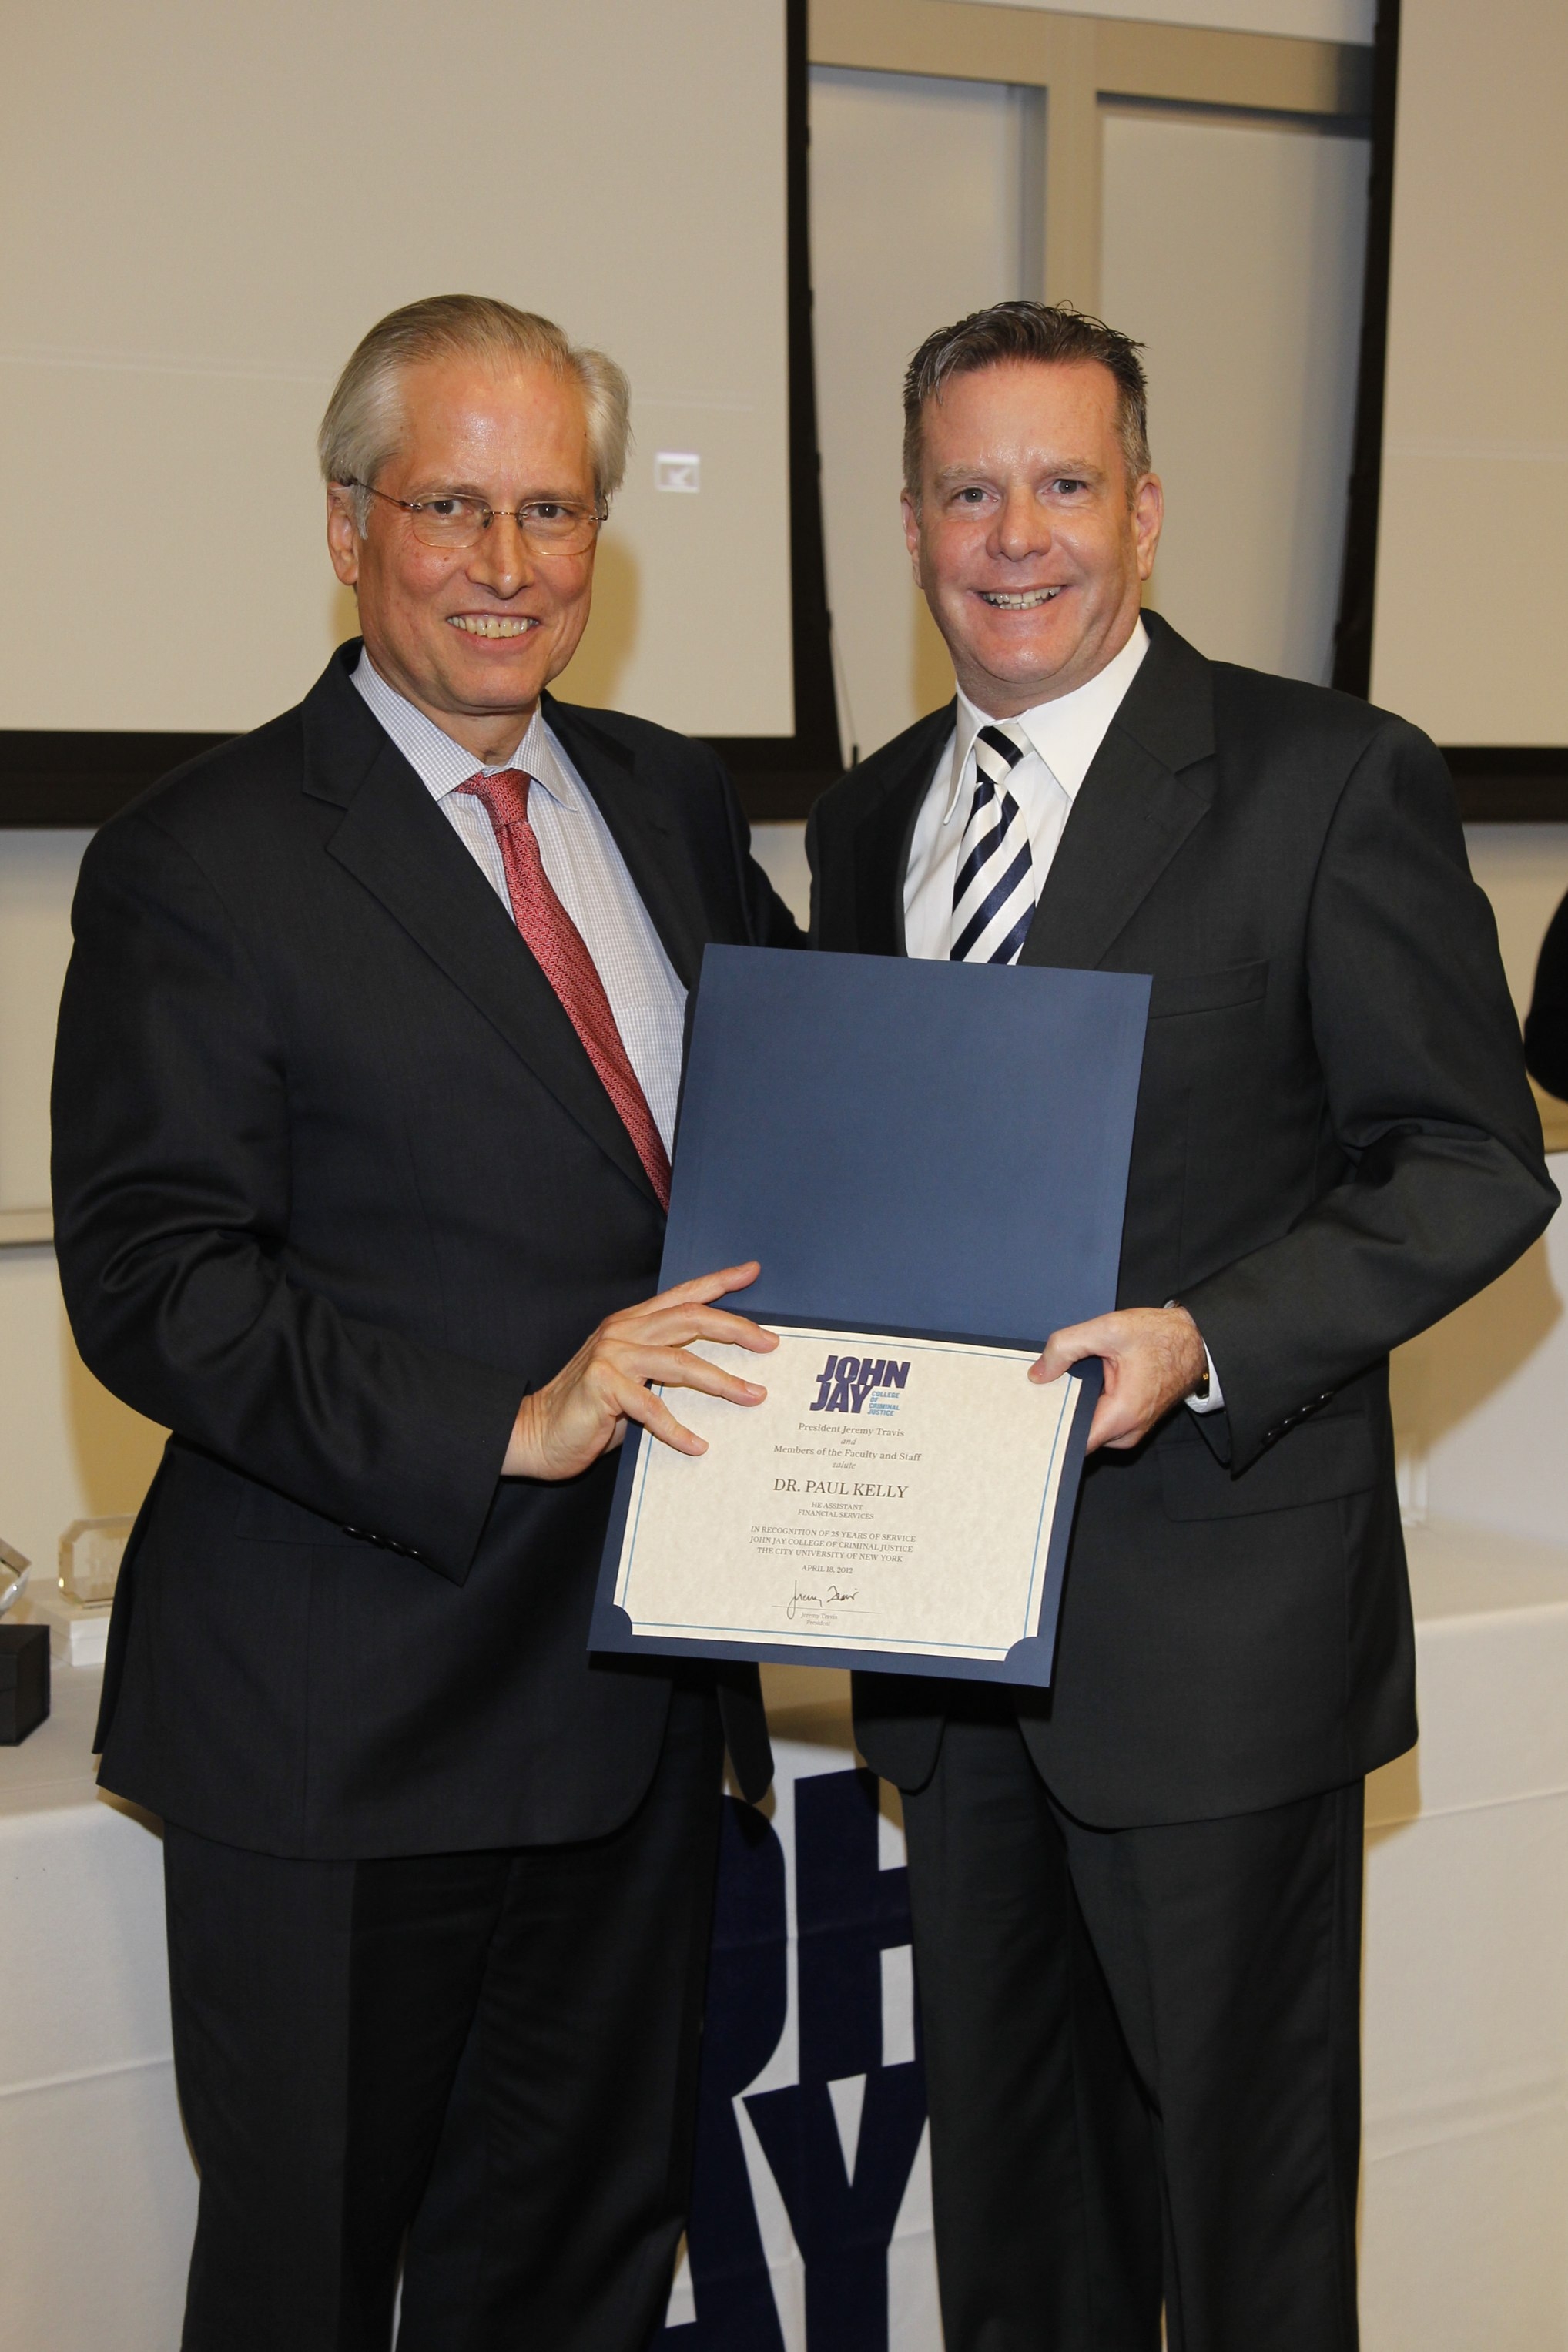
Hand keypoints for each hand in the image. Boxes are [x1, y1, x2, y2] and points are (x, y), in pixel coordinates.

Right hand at [502, 1262, 777, 1480]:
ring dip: (722, 1381)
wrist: (535, 1433)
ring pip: (680, 1363)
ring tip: (754, 1396)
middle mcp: (622, 1331)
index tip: (752, 1271)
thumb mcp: (632, 1380)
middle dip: (736, 1329)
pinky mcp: (602, 1386)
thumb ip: (664, 1369)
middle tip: (770, 1344)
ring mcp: (610, 1356)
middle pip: (690, 1319)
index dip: (718, 1281)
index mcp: (630, 1323)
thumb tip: (719, 1376)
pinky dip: (677, 1430)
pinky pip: (651, 1408)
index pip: (682, 1295)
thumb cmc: (590, 1411)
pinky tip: (698, 1446)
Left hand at [1030, 1305, 1206, 1453]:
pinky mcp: (1131, 1421)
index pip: (1073, 1442)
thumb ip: (1066, 1347)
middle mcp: (1127, 1431)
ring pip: (1088, 1427)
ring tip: (1061, 1381)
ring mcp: (1131, 1429)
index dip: (1048, 1429)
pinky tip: (1081, 1383)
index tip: (1028, 1414)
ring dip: (1073, 1406)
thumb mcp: (1108, 1330)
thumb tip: (1037, 1374)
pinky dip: (1088, 1404)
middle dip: (1056, 1413)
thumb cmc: (1160, 1336)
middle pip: (1077, 1435)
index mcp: (1122, 1415)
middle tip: (1039, 1388)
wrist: (1195, 1340)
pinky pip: (1100, 1420)